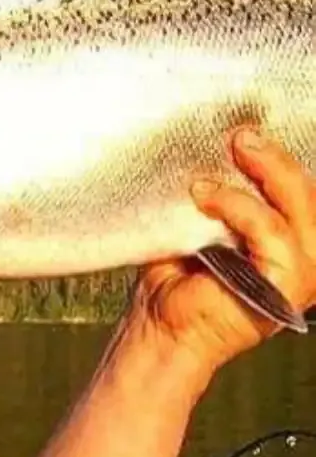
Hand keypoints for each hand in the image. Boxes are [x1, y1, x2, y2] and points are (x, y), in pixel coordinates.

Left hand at [126, 128, 315, 380]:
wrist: (155, 331)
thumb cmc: (171, 279)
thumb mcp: (198, 223)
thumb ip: (218, 191)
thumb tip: (217, 141)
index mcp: (290, 242)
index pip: (303, 192)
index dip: (286, 158)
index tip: (253, 126)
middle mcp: (304, 258)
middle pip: (309, 195)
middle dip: (278, 158)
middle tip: (242, 134)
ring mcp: (299, 277)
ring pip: (299, 211)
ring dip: (266, 174)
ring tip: (232, 153)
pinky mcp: (283, 290)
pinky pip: (272, 235)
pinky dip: (240, 209)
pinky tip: (206, 196)